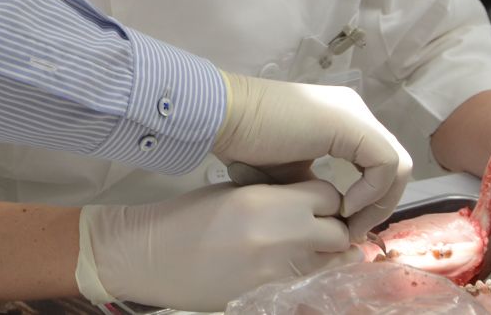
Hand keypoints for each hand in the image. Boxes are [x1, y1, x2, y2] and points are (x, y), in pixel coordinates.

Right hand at [76, 181, 359, 311]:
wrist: (151, 255)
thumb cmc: (186, 216)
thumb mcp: (234, 192)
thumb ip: (274, 197)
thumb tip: (307, 204)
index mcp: (268, 201)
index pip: (328, 195)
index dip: (324, 198)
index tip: (312, 202)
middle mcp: (282, 237)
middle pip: (339, 233)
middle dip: (331, 230)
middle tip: (313, 230)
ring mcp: (280, 273)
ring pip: (332, 266)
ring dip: (324, 257)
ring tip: (303, 252)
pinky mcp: (272, 297)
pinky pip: (310, 288)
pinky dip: (307, 279)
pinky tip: (288, 271)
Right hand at [213, 72, 412, 238]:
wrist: (223, 118)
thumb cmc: (245, 145)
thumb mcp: (290, 172)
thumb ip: (315, 186)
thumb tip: (335, 215)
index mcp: (340, 120)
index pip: (377, 164)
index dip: (370, 200)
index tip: (346, 226)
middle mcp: (354, 111)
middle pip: (394, 167)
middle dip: (379, 205)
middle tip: (352, 231)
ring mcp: (355, 114)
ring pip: (398, 167)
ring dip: (378, 203)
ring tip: (348, 222)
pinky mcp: (352, 124)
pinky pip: (386, 164)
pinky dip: (372, 192)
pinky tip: (344, 205)